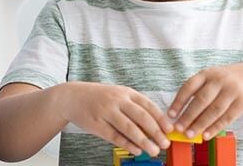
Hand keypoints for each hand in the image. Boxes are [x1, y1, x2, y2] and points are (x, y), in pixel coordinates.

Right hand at [53, 82, 171, 157]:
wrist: (72, 97)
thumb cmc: (99, 98)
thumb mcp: (118, 96)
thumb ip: (135, 108)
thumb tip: (155, 127)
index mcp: (126, 92)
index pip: (148, 105)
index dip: (161, 118)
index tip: (170, 130)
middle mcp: (117, 100)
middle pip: (141, 117)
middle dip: (156, 132)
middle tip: (165, 144)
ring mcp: (106, 112)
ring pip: (129, 128)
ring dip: (143, 141)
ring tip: (153, 150)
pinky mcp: (97, 124)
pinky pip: (115, 136)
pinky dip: (127, 144)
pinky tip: (136, 150)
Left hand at [169, 62, 242, 139]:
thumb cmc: (228, 80)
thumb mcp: (212, 77)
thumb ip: (199, 91)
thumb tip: (180, 112)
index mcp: (207, 73)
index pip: (189, 86)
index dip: (178, 101)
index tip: (170, 115)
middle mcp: (219, 80)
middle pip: (201, 100)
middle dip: (188, 116)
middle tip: (178, 128)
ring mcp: (232, 91)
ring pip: (214, 110)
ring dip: (200, 124)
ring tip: (190, 134)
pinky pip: (227, 118)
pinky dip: (215, 128)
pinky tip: (206, 135)